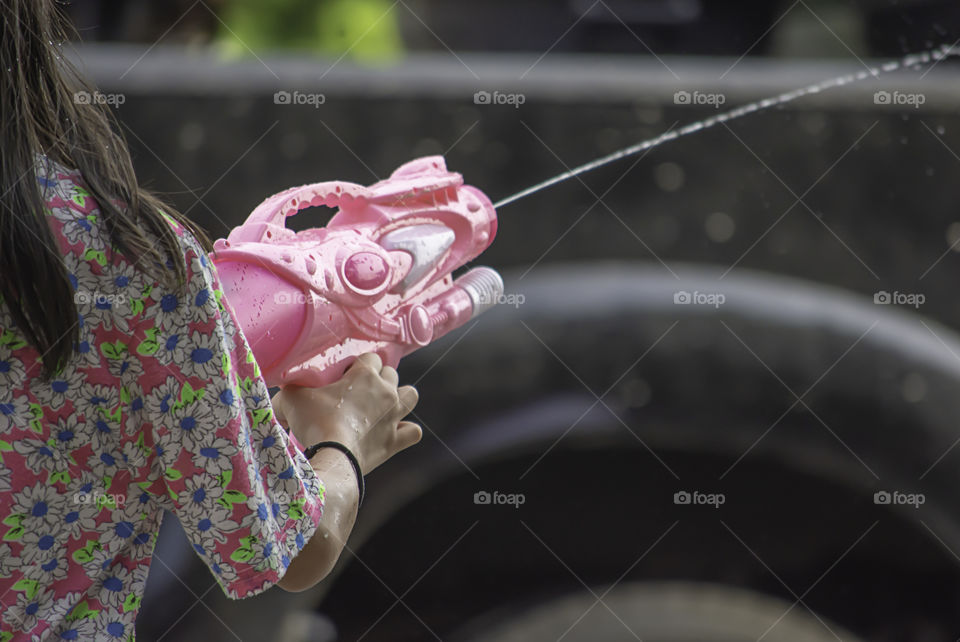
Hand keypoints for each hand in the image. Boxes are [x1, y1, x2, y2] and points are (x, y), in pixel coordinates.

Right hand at [271, 353, 421, 473]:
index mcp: (365, 375)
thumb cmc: (313, 423)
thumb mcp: (292, 398)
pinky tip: (394, 432)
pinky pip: (413, 431)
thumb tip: (283, 389)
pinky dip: (406, 431)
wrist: (332, 457)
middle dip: (379, 378)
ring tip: (384, 405)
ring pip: (411, 395)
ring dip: (400, 397)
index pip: (370, 357)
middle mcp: (386, 391)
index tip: (344, 376)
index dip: (357, 365)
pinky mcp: (396, 440)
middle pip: (391, 373)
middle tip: (359, 392)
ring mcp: (394, 416)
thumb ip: (291, 387)